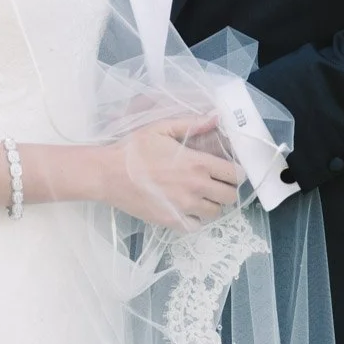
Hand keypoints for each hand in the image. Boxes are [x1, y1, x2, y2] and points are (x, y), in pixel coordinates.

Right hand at [98, 113, 243, 230]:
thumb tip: (216, 117)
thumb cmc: (134, 149)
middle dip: (226, 189)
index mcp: (198, 163)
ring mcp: (184, 207)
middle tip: (216, 183)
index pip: (235, 174)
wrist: (108, 174)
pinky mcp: (171, 220)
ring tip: (200, 196)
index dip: (236, 172)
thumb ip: (192, 124)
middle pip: (229, 197)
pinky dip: (195, 219)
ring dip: (211, 205)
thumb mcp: (162, 129)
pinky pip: (196, 226)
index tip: (229, 171)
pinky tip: (187, 209)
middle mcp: (196, 187)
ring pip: (215, 213)